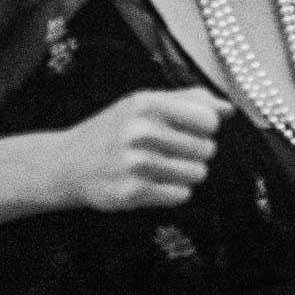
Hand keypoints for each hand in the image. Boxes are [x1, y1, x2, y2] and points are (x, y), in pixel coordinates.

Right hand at [54, 88, 231, 211]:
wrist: (67, 163)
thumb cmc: (114, 130)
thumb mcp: (144, 103)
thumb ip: (188, 100)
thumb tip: (228, 109)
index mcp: (146, 104)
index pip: (208, 119)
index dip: (207, 127)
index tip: (193, 129)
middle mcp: (140, 132)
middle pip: (207, 148)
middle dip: (197, 152)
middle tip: (174, 151)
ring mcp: (135, 164)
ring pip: (197, 173)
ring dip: (188, 173)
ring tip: (166, 167)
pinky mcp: (132, 193)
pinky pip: (181, 195)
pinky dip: (174, 191)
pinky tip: (156, 183)